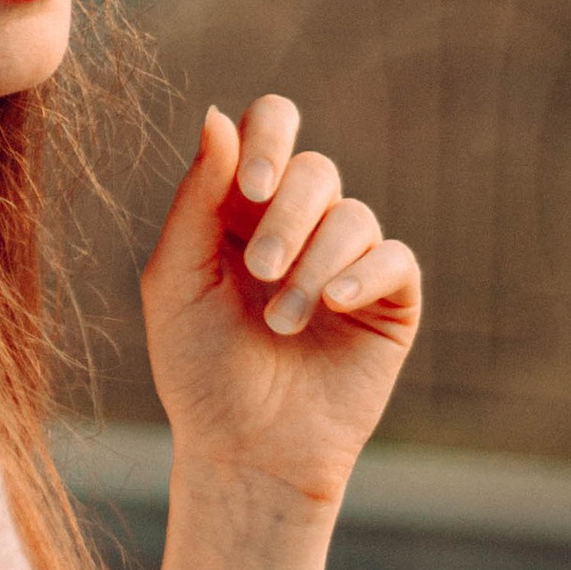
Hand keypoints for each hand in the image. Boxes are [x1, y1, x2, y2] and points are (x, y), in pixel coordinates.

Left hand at [140, 94, 420, 508]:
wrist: (246, 454)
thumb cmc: (200, 372)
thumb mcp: (177, 282)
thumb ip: (196, 201)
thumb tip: (219, 116)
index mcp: (241, 206)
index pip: (269, 128)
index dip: (269, 140)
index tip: (251, 187)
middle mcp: (298, 224)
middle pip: (315, 169)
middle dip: (288, 216)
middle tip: (260, 270)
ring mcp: (347, 259)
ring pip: (353, 216)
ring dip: (313, 266)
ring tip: (282, 324)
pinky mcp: (389, 299)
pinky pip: (394, 256)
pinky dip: (364, 273)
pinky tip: (335, 304)